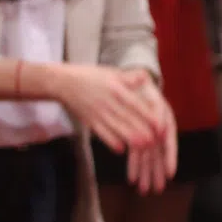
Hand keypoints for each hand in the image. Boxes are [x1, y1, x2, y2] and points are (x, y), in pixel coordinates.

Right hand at [51, 65, 167, 153]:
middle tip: (155, 141)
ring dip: (129, 138)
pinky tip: (121, 150)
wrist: (62, 82)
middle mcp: (107, 101)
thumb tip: (146, 76)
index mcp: (116, 88)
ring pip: (115, 127)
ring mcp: (97, 112)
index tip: (160, 124)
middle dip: (141, 131)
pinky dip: (110, 141)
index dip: (148, 115)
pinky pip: (100, 133)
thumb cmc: (91, 76)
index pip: (135, 103)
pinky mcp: (88, 121)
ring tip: (142, 147)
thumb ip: (130, 77)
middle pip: (127, 118)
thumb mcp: (112, 72)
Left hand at [125, 86, 178, 194]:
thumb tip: (159, 127)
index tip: (171, 173)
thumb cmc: (140, 84)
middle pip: (159, 154)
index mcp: (164, 119)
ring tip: (146, 191)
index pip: (169, 142)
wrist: (128, 83)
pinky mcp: (136, 138)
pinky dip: (134, 167)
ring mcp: (148, 136)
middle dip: (157, 173)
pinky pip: (136, 155)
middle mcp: (158, 130)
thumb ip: (153, 108)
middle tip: (157, 189)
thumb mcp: (146, 88)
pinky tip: (132, 180)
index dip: (170, 158)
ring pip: (149, 158)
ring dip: (147, 175)